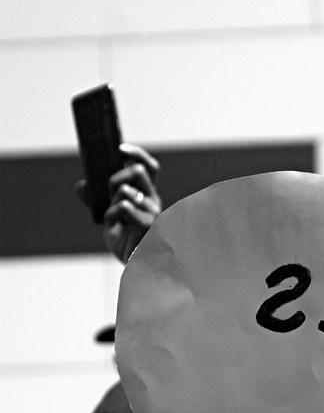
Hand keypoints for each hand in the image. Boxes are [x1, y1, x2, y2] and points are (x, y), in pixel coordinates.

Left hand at [76, 143, 161, 262]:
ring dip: (112, 199)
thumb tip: (82, 185)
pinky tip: (117, 225)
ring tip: (113, 213)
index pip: (149, 167)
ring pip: (126, 189)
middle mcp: (153, 200)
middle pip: (139, 171)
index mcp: (146, 194)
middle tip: (110, 189)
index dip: (137, 154)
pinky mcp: (148, 224)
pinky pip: (123, 207)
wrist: (136, 264)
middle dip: (118, 175)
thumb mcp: (107, 214)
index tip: (120, 149)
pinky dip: (112, 214)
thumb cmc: (126, 238)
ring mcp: (152, 211)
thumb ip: (96, 198)